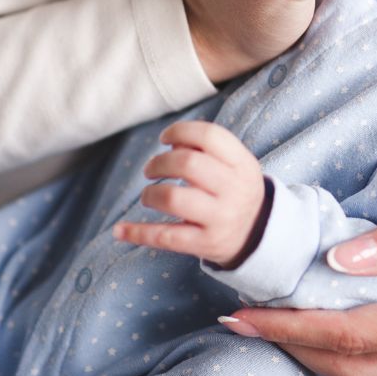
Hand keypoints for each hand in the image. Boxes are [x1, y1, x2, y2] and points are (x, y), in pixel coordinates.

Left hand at [113, 121, 266, 268]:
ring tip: (148, 196)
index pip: (210, 136)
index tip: (165, 138)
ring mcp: (220, 218)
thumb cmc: (235, 189)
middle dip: (159, 162)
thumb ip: (206, 148)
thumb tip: (172, 142)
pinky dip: (138, 233)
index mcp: (243, 164)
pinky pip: (165, 237)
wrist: (257, 234)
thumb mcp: (234, 165)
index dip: (180, 131)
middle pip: (188, 164)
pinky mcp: (205, 244)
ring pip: (174, 198)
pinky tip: (120, 230)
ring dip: (150, 194)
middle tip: (151, 169)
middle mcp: (234, 190)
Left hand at [222, 171, 376, 375]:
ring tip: (289, 326)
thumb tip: (343, 256)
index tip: (248, 313)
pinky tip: (352, 330)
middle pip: (363, 373)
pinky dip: (372, 357)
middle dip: (301, 349)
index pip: (358, 337)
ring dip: (333, 359)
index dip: (296, 326)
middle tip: (251, 322)